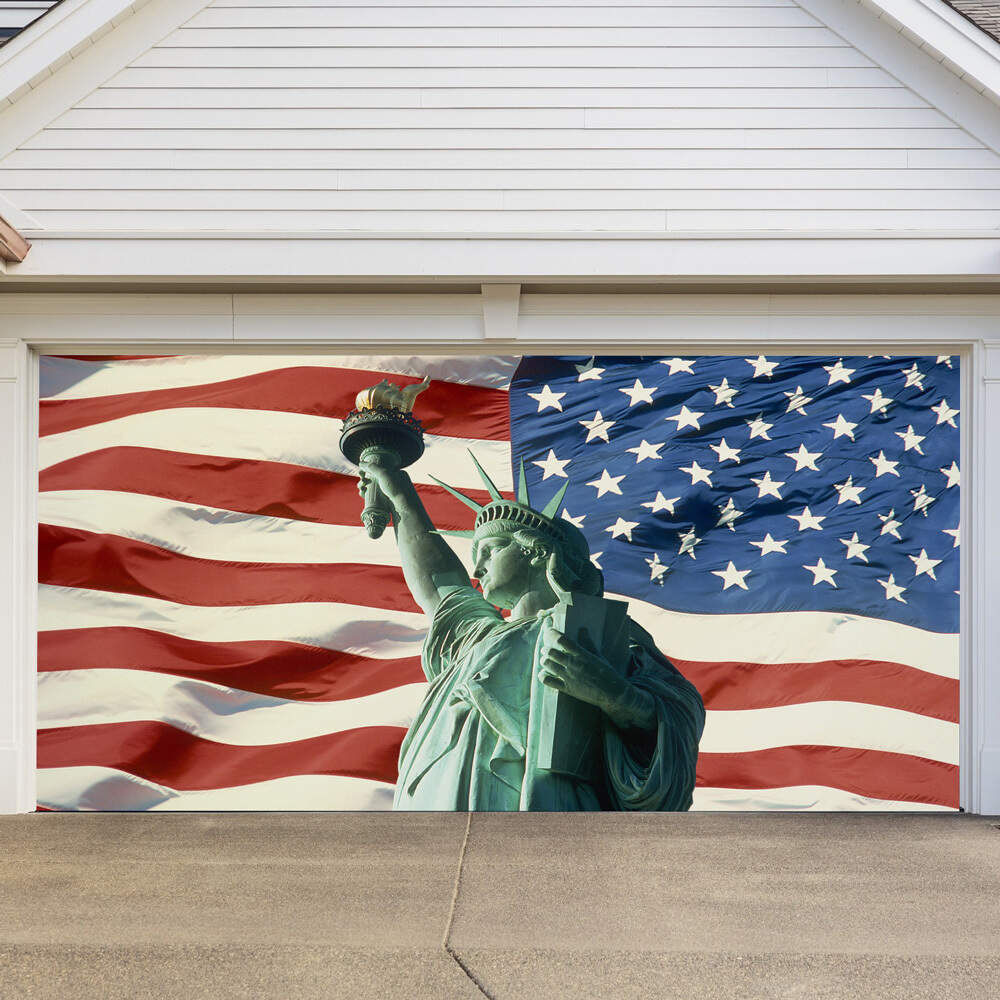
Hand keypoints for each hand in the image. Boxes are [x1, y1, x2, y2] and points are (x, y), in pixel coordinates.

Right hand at [357, 458, 412, 508]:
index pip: (379, 468)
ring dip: (363, 485)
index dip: (369, 469)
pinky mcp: (384, 502)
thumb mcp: (384, 474)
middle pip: (374, 478)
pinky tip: (362, 493)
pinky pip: (372, 496)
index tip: (362, 471)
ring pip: (372, 487)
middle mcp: (393, 482)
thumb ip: (372, 467)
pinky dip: (365, 493)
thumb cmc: (397, 490)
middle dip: (364, 478)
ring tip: (362, 487)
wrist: (404, 509)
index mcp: (397, 473)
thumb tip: (361, 463)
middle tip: (362, 480)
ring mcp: (388, 492)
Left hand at [538, 621, 654, 729]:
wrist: (612, 693)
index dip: (551, 634)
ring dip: (544, 660)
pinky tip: (544, 673)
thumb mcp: (598, 655)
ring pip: (548, 664)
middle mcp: (573, 664)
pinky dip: (543, 675)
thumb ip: (588, 642)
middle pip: (551, 652)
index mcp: (581, 654)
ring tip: (545, 660)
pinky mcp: (567, 688)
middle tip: (546, 649)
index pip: (561, 640)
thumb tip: (582, 629)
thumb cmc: (607, 673)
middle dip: (546, 649)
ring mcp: (568, 677)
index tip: (549, 632)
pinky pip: (548, 681)